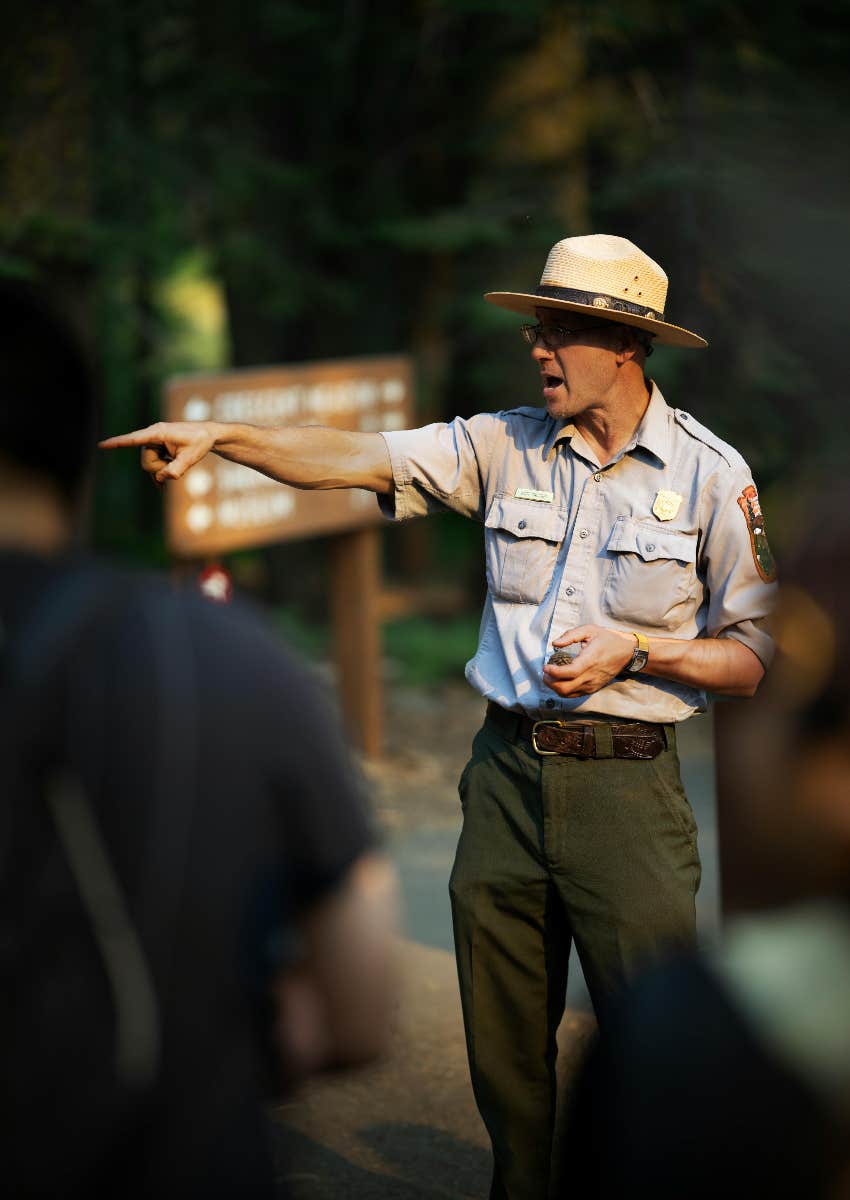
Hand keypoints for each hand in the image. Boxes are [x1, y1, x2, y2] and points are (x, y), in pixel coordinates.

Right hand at [99, 421, 217, 484]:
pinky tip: (163, 484)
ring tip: (177, 463)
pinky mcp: (156, 448)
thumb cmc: (200, 442)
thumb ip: (176, 469)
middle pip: (146, 462)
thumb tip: (161, 480)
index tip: (102, 445)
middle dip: (160, 470)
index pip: (134, 439)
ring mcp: (153, 443)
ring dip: (163, 470)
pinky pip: (152, 466)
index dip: (117, 443)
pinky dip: (160, 473)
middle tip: (177, 465)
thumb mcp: (191, 458)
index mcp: (158, 433)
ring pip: (149, 466)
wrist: (207, 435)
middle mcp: (152, 436)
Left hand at [542, 624, 635, 696]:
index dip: (554, 672)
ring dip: (554, 687)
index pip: (569, 673)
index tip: (545, 666)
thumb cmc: (608, 639)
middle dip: (550, 682)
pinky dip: (563, 690)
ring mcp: (592, 684)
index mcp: (590, 660)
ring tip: (549, 676)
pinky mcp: (593, 688)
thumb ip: (571, 635)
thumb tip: (555, 643)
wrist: (626, 653)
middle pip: (565, 688)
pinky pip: (574, 695)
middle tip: (545, 671)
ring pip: (568, 694)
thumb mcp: (590, 630)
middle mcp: (591, 676)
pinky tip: (559, 681)